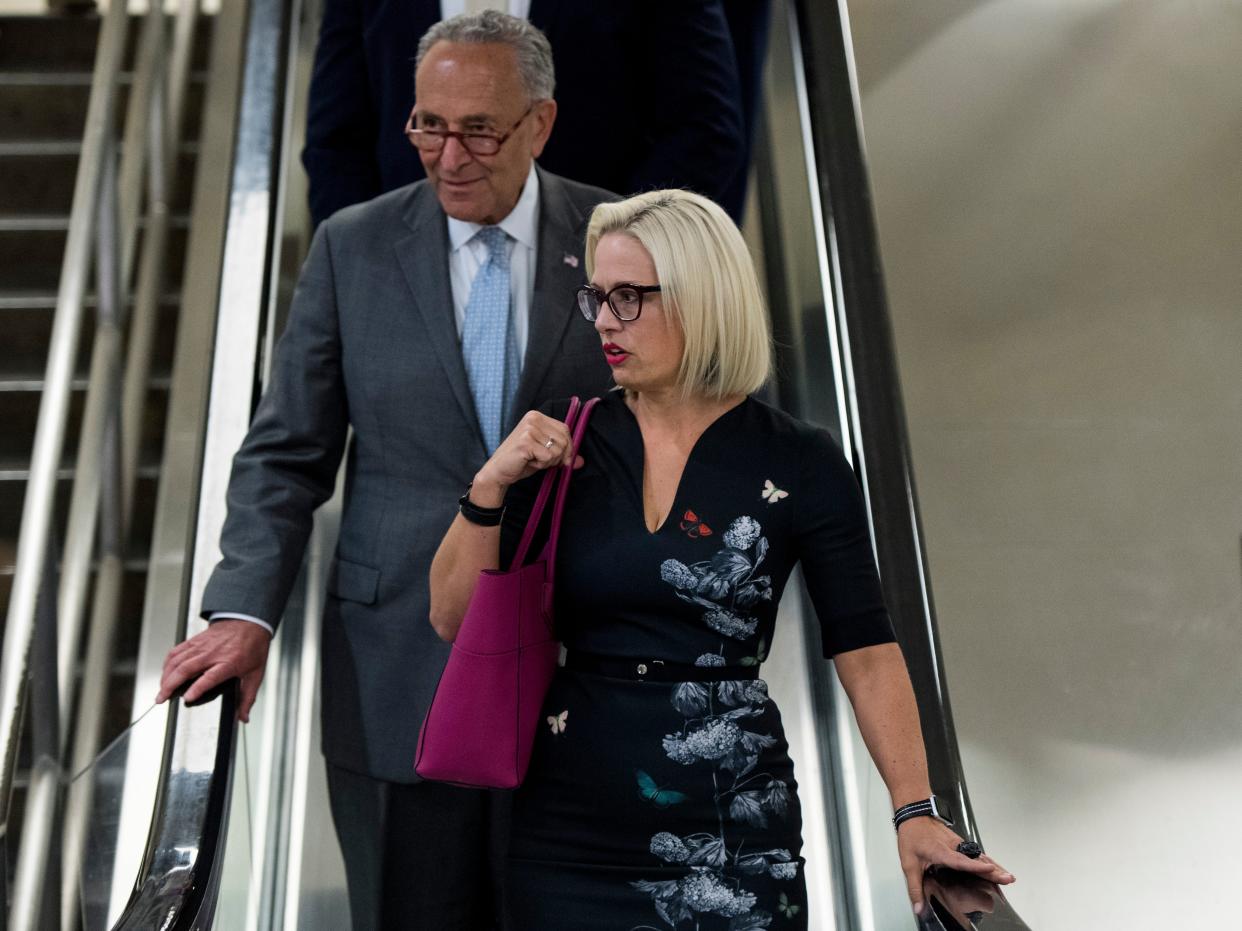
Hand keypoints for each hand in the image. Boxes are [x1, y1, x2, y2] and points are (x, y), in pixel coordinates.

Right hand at [155, 619, 270, 722]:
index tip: (187, 698)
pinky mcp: (195, 640)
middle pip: (186, 669)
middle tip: (161, 699)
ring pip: (177, 660)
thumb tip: (243, 718)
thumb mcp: (256, 673)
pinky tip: (165, 673)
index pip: (210, 677)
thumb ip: (248, 697)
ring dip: (165, 676)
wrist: (250, 621)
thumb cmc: (253, 646)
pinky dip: (167, 663)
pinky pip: (176, 651)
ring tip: (161, 690)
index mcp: (229, 662)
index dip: (197, 688)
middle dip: (170, 685)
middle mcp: (213, 653)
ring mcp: (202, 646)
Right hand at [471, 410, 581, 501]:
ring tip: (532, 459)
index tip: (557, 458)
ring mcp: (529, 429)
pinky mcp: (526, 442)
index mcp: (537, 416)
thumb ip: (563, 455)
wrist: (498, 471)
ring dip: (548, 461)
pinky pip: (548, 457)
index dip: (567, 447)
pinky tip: (528, 461)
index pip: (566, 429)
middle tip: (540, 459)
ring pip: (557, 450)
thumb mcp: (545, 455)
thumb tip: (581, 461)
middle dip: (557, 456)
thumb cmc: (521, 461)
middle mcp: (533, 418)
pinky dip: (541, 464)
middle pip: (564, 439)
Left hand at [897, 816, 1013, 916]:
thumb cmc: (912, 835)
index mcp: (941, 852)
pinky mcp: (960, 843)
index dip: (976, 867)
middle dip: (994, 870)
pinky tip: (995, 868)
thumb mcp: (908, 864)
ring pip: (979, 856)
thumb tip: (919, 907)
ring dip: (995, 866)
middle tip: (1009, 878)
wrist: (914, 813)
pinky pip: (977, 853)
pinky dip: (988, 861)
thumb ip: (915, 887)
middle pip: (977, 860)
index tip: (990, 870)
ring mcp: (958, 844)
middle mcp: (953, 847)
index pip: (961, 861)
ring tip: (1008, 876)